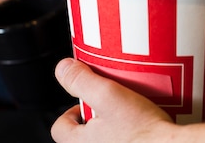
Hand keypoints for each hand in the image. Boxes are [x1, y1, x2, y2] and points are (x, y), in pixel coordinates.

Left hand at [51, 58, 175, 142]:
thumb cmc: (143, 132)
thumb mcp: (108, 95)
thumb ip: (82, 81)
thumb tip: (62, 69)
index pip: (60, 128)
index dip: (70, 111)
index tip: (85, 101)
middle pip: (84, 133)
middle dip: (95, 117)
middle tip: (110, 103)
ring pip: (106, 138)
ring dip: (113, 125)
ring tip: (129, 111)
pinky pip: (125, 140)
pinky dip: (130, 133)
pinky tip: (144, 122)